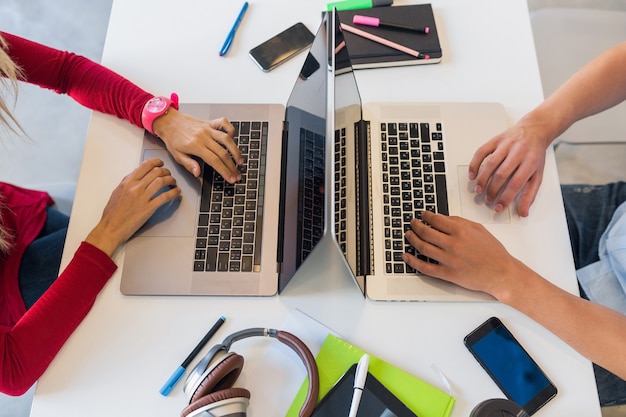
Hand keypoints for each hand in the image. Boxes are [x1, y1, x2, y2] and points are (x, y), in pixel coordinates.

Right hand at [85, 158, 180, 256]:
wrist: (111, 228)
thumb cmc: (112, 213)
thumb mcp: (117, 192)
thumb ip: (128, 182)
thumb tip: (138, 176)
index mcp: (127, 182)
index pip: (145, 165)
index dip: (156, 162)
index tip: (161, 163)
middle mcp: (135, 187)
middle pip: (156, 172)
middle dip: (166, 171)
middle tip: (169, 174)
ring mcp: (142, 197)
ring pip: (161, 181)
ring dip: (171, 180)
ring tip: (173, 182)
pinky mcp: (148, 208)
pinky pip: (165, 197)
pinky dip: (173, 192)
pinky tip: (176, 192)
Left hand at [153, 109, 243, 182]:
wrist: (168, 121)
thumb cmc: (172, 138)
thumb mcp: (176, 155)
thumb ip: (189, 164)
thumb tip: (198, 173)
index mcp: (195, 145)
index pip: (214, 161)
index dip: (224, 171)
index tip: (230, 178)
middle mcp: (203, 136)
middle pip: (223, 153)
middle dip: (232, 166)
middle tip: (237, 175)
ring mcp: (208, 128)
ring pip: (227, 139)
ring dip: (236, 151)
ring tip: (240, 161)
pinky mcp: (209, 122)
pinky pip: (224, 123)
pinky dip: (231, 130)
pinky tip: (233, 139)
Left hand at [402, 211, 528, 297]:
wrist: (502, 273)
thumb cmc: (494, 253)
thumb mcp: (479, 230)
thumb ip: (461, 222)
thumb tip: (443, 218)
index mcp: (461, 231)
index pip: (436, 220)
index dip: (426, 216)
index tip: (422, 215)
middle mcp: (453, 244)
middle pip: (426, 232)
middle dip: (416, 226)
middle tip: (412, 223)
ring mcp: (449, 260)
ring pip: (423, 247)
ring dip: (412, 239)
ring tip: (408, 235)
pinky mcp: (447, 274)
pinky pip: (425, 267)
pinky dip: (413, 261)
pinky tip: (406, 256)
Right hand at [468, 121, 549, 216]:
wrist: (535, 130)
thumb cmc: (535, 154)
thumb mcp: (538, 174)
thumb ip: (530, 194)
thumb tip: (523, 212)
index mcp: (530, 162)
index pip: (516, 183)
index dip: (505, 197)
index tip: (499, 207)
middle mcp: (518, 152)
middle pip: (501, 174)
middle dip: (492, 190)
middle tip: (488, 199)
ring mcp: (506, 145)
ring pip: (490, 163)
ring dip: (482, 179)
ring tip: (478, 190)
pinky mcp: (496, 140)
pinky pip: (482, 151)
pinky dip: (474, 164)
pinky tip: (472, 174)